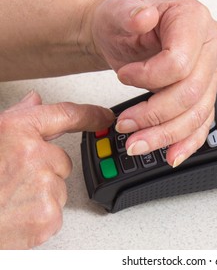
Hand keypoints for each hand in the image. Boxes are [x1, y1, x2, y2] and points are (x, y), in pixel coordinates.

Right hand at [0, 91, 114, 248]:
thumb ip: (17, 120)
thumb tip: (35, 101)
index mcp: (16, 132)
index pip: (66, 114)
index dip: (90, 114)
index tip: (104, 116)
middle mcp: (33, 155)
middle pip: (63, 161)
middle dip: (45, 171)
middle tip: (14, 182)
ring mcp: (43, 185)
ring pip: (59, 188)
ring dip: (42, 195)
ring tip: (11, 200)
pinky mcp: (48, 214)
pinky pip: (56, 211)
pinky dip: (40, 216)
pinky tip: (17, 215)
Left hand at [90, 0, 216, 166]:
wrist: (123, 36)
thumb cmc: (123, 23)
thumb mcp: (117, 11)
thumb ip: (128, 12)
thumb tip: (142, 18)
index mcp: (194, 20)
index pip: (181, 62)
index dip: (149, 78)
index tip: (125, 77)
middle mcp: (209, 47)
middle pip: (191, 94)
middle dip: (155, 115)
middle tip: (126, 125)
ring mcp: (210, 73)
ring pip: (197, 115)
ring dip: (166, 135)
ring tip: (138, 143)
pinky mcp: (204, 94)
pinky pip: (203, 123)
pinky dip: (187, 142)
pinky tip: (172, 154)